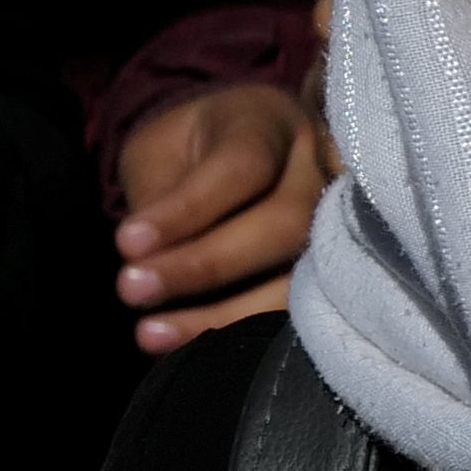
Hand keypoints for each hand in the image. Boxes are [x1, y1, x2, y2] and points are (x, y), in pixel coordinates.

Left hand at [116, 55, 339, 351]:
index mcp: (270, 122)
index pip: (242, 165)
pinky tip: (198, 348)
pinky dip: (250, 331)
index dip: (188, 209)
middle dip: (204, 265)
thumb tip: (148, 259)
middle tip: (131, 289)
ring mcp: (343, 217)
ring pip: (306, 273)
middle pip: (285, 221)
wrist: (249, 148)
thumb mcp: (163, 148)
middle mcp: (320, 166)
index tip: (126, 243)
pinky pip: (307, 306)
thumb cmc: (194, 148)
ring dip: (226, 313)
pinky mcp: (341, 264)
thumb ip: (160, 194)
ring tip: (153, 334)